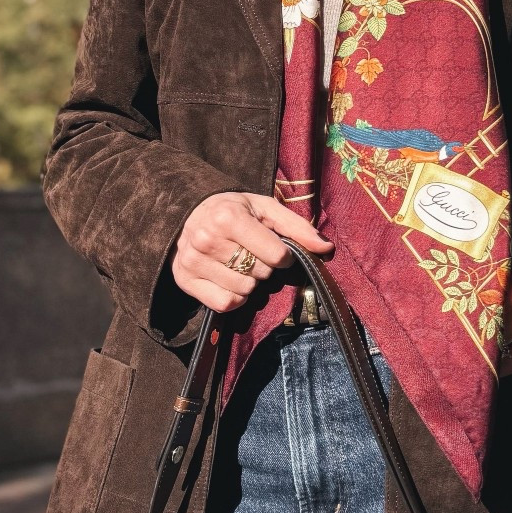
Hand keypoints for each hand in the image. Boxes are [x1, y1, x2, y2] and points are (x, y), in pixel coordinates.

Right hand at [170, 192, 331, 315]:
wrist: (188, 213)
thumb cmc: (234, 210)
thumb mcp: (266, 209)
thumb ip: (298, 227)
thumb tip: (327, 248)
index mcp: (228, 217)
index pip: (276, 255)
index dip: (283, 255)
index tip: (276, 248)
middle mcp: (207, 239)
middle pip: (260, 274)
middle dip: (264, 267)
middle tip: (252, 253)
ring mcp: (193, 261)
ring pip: (244, 291)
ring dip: (250, 283)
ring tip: (240, 264)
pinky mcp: (184, 280)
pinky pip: (224, 304)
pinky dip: (234, 298)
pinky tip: (230, 280)